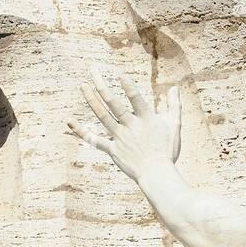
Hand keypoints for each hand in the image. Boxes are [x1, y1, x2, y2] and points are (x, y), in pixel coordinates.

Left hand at [68, 68, 181, 182]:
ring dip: (91, 100)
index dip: (128, 87)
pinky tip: (70, 121)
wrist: (156, 175)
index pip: (136, 99)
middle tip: (92, 71)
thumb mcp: (175, 126)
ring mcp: (120, 138)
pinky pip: (94, 140)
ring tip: (83, 85)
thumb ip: (174, 105)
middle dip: (102, 86)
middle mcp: (131, 126)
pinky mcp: (112, 150)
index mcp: (146, 119)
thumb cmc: (167, 150)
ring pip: (102, 116)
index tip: (120, 76)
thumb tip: (175, 87)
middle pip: (113, 103)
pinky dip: (81, 132)